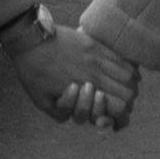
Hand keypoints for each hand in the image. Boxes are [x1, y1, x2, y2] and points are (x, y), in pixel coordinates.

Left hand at [0, 6, 131, 130]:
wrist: (30, 40)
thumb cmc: (34, 73)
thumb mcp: (43, 102)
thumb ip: (62, 114)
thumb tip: (76, 116)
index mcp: (84, 90)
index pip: (119, 107)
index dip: (120, 117)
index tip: (112, 118)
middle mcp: (95, 73)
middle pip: (129, 92)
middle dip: (126, 102)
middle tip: (116, 104)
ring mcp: (97, 56)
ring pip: (129, 74)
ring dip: (128, 85)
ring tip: (119, 88)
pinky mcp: (94, 43)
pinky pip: (120, 57)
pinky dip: (127, 67)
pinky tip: (123, 71)